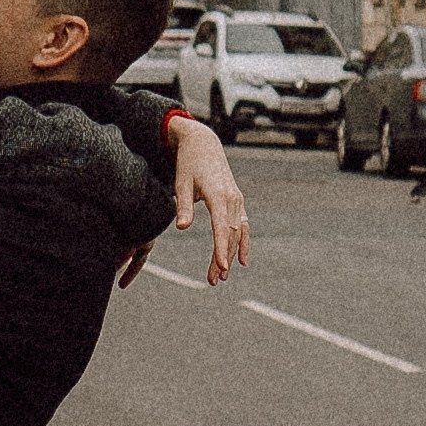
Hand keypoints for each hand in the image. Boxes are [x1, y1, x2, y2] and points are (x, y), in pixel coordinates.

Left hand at [164, 113, 248, 285]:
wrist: (203, 144)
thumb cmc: (188, 164)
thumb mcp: (181, 182)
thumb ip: (183, 205)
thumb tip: (182, 227)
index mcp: (219, 195)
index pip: (221, 228)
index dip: (221, 249)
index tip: (220, 267)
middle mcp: (232, 199)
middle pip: (230, 235)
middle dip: (223, 259)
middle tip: (214, 281)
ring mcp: (237, 200)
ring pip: (237, 233)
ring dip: (231, 255)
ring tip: (221, 276)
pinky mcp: (236, 201)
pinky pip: (243, 226)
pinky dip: (243, 243)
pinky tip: (242, 261)